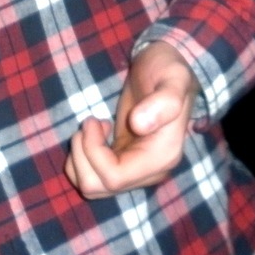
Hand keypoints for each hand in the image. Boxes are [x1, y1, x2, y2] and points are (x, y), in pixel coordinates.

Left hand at [65, 42, 198, 197]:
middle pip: (98, 186)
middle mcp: (150, 171)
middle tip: (91, 122)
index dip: (93, 151)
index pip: (114, 177)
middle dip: (82, 154)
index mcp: (162, 156)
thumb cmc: (169, 69)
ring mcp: (136, 168)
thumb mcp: (173, 76)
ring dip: (80, 157)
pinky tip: (97, 132)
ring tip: (93, 127)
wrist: (167, 67)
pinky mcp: (124, 161)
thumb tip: (139, 124)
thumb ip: (164, 101)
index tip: (93, 120)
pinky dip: (83, 156)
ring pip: (92, 186)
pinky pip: (93, 175)